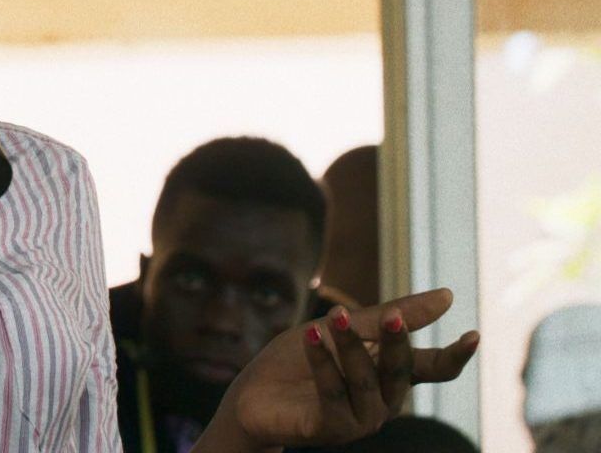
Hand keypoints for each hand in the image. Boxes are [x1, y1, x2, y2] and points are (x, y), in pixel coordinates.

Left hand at [204, 288, 478, 449]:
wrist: (252, 397)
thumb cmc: (297, 362)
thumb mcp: (343, 328)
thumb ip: (391, 315)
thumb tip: (448, 297)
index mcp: (390, 376)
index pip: (434, 368)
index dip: (455, 355)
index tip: (474, 334)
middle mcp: (383, 401)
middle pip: (401, 370)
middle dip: (397, 342)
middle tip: (392, 316)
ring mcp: (361, 419)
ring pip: (365, 379)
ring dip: (350, 346)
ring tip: (333, 316)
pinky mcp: (333, 429)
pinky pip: (333, 391)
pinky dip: (322, 361)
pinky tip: (310, 335)